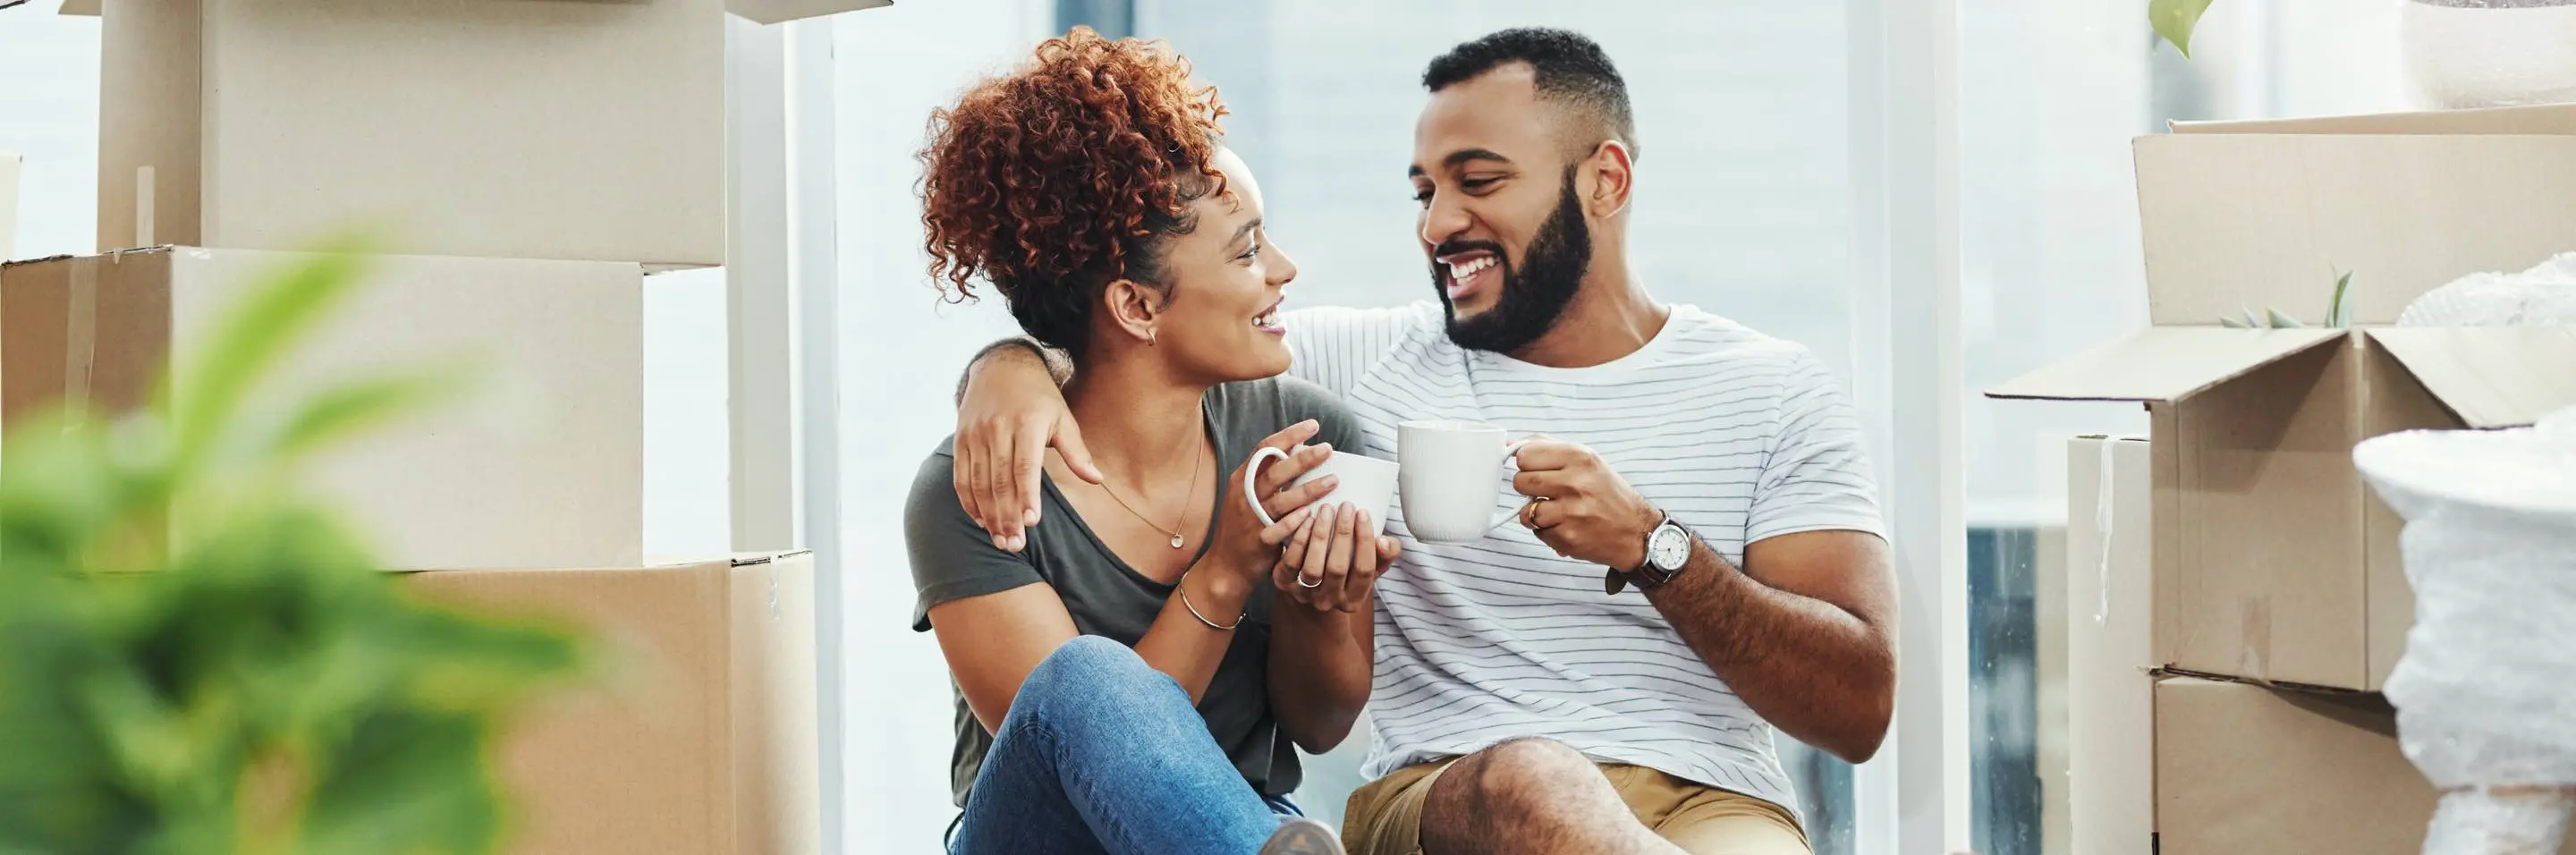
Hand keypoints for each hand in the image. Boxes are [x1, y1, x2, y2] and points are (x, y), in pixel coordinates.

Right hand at [954, 348, 1098, 552]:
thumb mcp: (1063, 418)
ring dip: (989, 516)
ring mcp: (976, 435)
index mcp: (1027, 424)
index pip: (1025, 466)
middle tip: (1015, 546)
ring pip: (978, 483)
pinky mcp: (961, 440)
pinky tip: (981, 522)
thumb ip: (1077, 451)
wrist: (1000, 367)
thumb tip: (1097, 480)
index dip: (1027, 496)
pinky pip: (961, 477)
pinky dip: (970, 502)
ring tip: (1001, 542)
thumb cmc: (1039, 398)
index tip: (1032, 523)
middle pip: (1000, 480)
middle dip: (1007, 516)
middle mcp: (997, 429)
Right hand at [1208, 421, 1344, 584]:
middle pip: (1276, 471)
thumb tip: (1300, 450)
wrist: (1225, 565)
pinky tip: (1313, 514)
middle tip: (1328, 449)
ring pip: (1282, 500)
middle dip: (1304, 458)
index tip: (1313, 425)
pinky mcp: (1258, 540)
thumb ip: (1268, 475)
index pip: (1265, 448)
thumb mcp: (1248, 495)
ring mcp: (1250, 518)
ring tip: (1334, 480)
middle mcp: (1244, 495)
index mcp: (1243, 479)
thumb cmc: (1243, 526)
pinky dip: (1295, 521)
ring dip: (1310, 489)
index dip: (1290, 435)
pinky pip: (1279, 529)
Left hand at [1275, 503, 1401, 611]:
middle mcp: (1329, 602)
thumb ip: (1386, 553)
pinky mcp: (1284, 584)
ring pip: (1312, 567)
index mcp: (1353, 600)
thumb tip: (1384, 541)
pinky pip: (1291, 562)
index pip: (1364, 570)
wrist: (1311, 587)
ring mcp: (1304, 595)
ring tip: (1326, 509)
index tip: (1363, 513)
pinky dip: (1299, 539)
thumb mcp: (1372, 565)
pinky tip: (1306, 519)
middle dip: (1343, 534)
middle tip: (1346, 506)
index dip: (1365, 541)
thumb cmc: (1348, 569)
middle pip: (1338, 568)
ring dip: (1320, 535)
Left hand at [1510, 437, 1662, 569]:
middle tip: (1545, 491)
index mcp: (1579, 457)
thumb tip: (1510, 443)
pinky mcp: (1568, 537)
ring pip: (1524, 512)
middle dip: (1527, 489)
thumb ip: (1548, 447)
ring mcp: (1571, 512)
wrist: (1636, 530)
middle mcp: (1576, 482)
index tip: (1535, 469)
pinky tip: (1566, 525)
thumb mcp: (1586, 459)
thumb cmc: (1607, 492)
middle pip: (1520, 482)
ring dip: (1534, 513)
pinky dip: (1547, 531)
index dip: (1526, 464)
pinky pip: (1538, 533)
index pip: (1525, 455)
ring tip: (1555, 511)